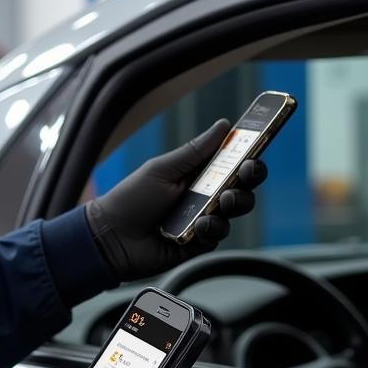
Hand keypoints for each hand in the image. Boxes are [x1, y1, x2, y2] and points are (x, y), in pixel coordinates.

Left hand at [85, 119, 266, 281]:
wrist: (110, 237)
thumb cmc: (131, 199)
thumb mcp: (162, 169)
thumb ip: (194, 151)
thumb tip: (224, 125)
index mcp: (196, 173)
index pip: (231, 162)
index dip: (248, 156)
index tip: (257, 148)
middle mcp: (204, 195)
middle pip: (242, 186)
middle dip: (249, 179)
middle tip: (244, 174)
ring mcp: (203, 219)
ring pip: (236, 211)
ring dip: (234, 203)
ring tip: (221, 202)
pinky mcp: (199, 243)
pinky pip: (219, 234)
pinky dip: (212, 228)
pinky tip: (198, 227)